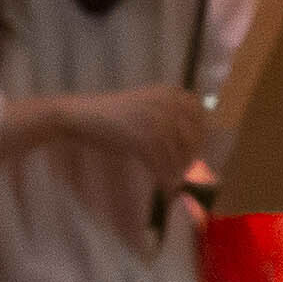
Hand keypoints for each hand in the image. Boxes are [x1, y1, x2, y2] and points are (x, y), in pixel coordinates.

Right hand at [33, 84, 206, 191]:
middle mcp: (166, 103)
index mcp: (168, 93)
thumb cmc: (111, 116)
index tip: (197, 152)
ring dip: (178, 174)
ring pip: (179, 155)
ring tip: (174, 185)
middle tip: (187, 176)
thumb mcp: (144, 108)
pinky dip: (164, 180)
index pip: (198, 112)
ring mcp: (155, 120)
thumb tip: (192, 147)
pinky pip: (161, 165)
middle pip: (192, 137)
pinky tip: (164, 189)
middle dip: (191, 159)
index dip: (201, 134)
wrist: (81, 116)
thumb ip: (167, 118)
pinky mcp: (143, 138)